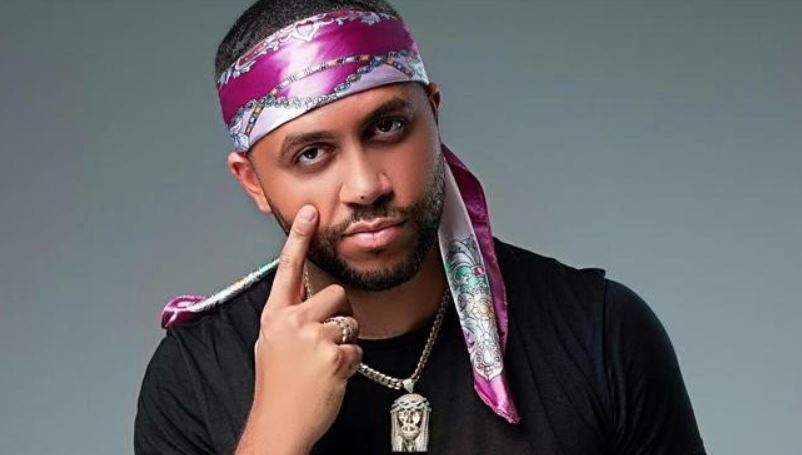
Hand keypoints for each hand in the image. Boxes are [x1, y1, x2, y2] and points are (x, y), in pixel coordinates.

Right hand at [236, 205, 362, 454]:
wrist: (278, 424)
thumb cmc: (277, 387)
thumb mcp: (272, 344)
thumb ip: (289, 319)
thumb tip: (307, 301)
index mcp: (275, 316)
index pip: (288, 268)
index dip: (299, 237)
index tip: (309, 212)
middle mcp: (292, 322)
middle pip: (334, 295)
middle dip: (338, 316)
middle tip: (324, 342)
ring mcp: (313, 338)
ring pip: (350, 321)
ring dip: (345, 341)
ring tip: (324, 363)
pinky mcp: (334, 355)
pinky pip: (357, 348)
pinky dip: (350, 363)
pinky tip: (331, 377)